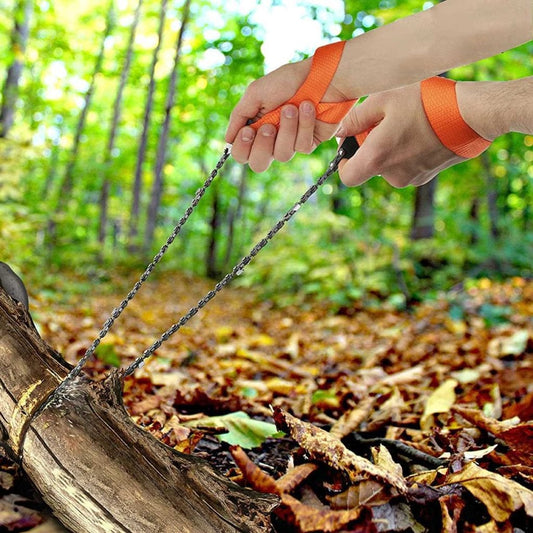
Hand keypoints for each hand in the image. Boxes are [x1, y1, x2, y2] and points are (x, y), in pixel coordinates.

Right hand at [225, 58, 349, 171]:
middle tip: (270, 126)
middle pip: (258, 164)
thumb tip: (227, 140)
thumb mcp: (256, 92)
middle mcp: (271, 139)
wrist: (322, 77)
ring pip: (282, 156)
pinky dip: (304, 125)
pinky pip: (301, 146)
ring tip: (293, 108)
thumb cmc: (289, 81)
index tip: (248, 131)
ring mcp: (290, 142)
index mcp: (255, 128)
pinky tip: (308, 108)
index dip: (242, 148)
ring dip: (287, 129)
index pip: (241, 153)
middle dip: (263, 146)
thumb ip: (239, 116)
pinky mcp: (308, 142)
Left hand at [336, 82, 488, 187]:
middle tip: (384, 122)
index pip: (347, 177)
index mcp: (376, 159)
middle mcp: (391, 175)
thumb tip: (340, 131)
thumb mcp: (383, 99)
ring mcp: (410, 178)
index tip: (351, 143)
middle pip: (369, 167)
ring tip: (407, 122)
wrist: (470, 115)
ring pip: (389, 166)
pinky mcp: (426, 176)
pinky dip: (407, 152)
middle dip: (370, 147)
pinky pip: (406, 166)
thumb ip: (355, 118)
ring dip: (390, 148)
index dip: (344, 162)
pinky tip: (421, 131)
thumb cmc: (424, 103)